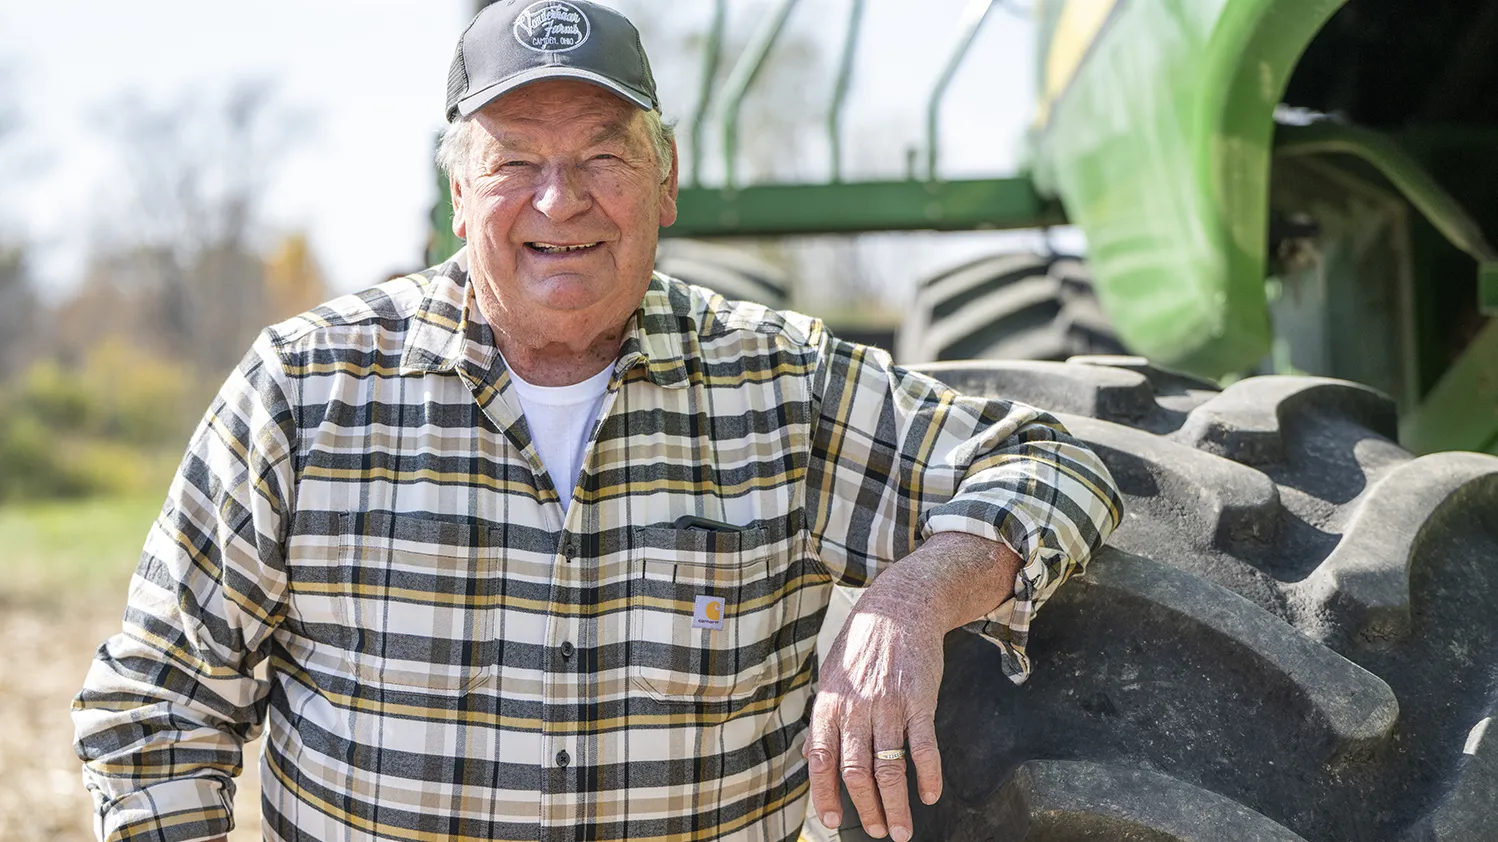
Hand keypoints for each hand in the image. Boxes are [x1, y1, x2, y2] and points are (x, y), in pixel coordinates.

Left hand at [805, 574, 945, 841]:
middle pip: (857, 772)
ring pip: (889, 767)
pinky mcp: (920, 701)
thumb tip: (807, 755)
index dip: (825, 794)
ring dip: (896, 804)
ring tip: (901, 831)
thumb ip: (823, 718)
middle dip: (867, 809)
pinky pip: (924, 747)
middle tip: (877, 832)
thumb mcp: (831, 677)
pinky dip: (928, 776)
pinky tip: (930, 795)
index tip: (833, 821)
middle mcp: (855, 709)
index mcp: (829, 706)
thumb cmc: (862, 645)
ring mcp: (888, 706)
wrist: (898, 608)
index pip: (820, 760)